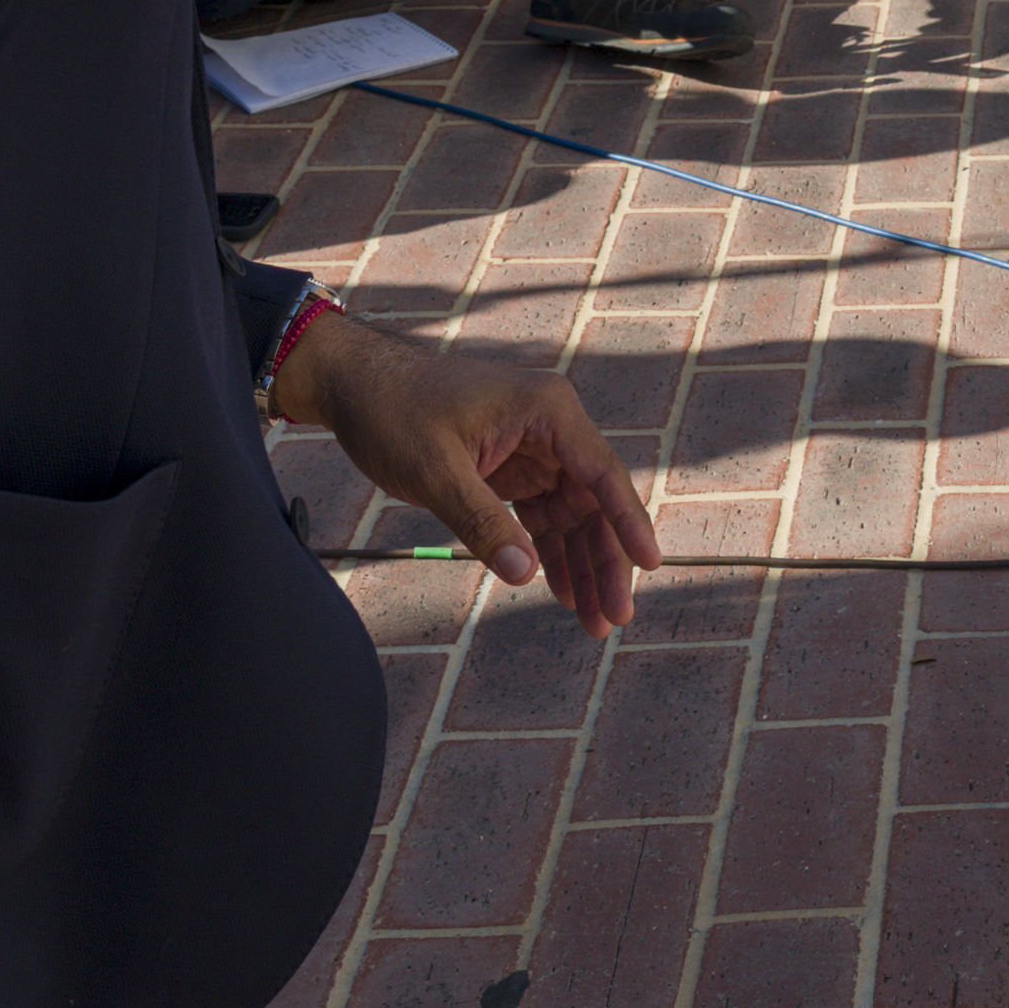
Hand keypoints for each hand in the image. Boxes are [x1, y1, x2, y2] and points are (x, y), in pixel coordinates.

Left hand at [269, 314, 659, 639]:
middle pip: (595, 503)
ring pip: (573, 517)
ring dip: (582, 566)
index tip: (651, 564)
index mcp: (549, 412)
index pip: (603, 473)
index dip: (629, 522)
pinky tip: (561, 592)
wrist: (358, 385)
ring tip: (593, 622)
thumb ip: (482, 522)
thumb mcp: (436, 471)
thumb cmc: (396, 413)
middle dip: (606, 561)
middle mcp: (554, 429)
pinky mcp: (513, 471)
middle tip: (614, 618)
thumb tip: (524, 576)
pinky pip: (542, 519)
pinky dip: (548, 555)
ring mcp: (536, 451)